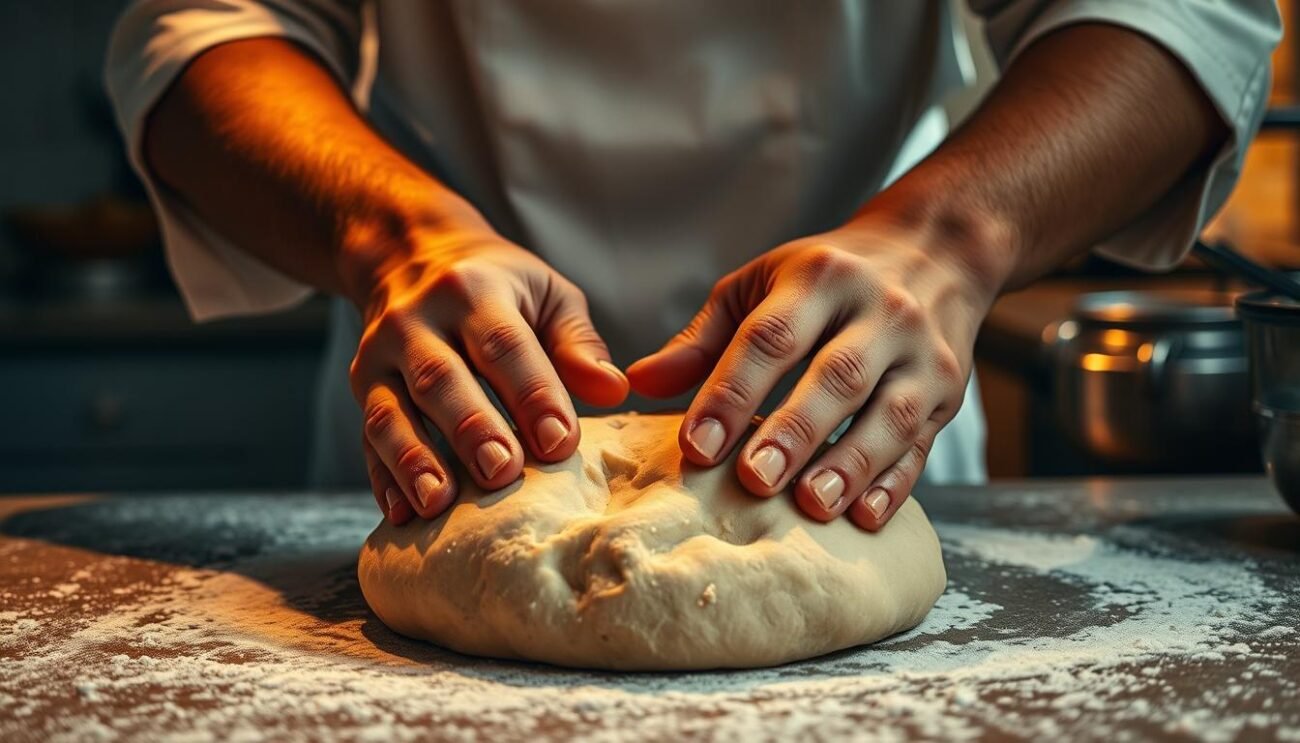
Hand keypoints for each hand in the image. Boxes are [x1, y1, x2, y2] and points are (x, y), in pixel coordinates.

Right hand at [349, 223, 628, 524]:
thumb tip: (613, 390)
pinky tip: (401, 515)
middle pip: (442, 379)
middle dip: (471, 429)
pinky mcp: (360, 388)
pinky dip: (382, 478)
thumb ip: (578, 343)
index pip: (505, 346)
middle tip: (501, 474)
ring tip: (440, 503)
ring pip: (391, 412)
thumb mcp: (547, 294)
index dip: (533, 395)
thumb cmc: (499, 287)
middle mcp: (416, 320)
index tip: (559, 443)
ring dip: (414, 460)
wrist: (409, 255)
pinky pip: (366, 438)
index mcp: (473, 291)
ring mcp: (379, 356)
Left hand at [628, 220, 996, 529]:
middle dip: (794, 432)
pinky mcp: (950, 394)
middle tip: (754, 480)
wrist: (934, 253)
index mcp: (820, 278)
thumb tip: (637, 383)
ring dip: (850, 464)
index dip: (732, 392)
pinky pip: (924, 444)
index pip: (772, 338)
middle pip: (837, 378)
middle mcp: (880, 311)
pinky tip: (865, 517)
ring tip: (811, 505)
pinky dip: (896, 484)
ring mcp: (922, 354)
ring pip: (891, 414)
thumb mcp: (760, 285)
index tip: (697, 446)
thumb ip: (702, 338)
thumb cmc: (823, 279)